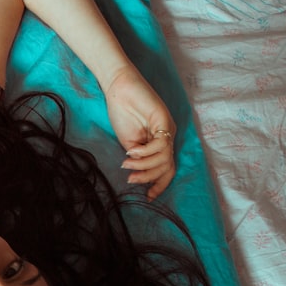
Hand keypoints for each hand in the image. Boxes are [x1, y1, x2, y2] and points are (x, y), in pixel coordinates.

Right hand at [103, 65, 176, 199]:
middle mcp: (167, 136)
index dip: (159, 184)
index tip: (146, 196)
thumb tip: (139, 175)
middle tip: (131, 179)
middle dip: (149, 178)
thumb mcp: (129, 142)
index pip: (167, 169)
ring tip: (127, 164)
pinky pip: (160, 145)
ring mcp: (168, 128)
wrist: (118, 88)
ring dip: (144, 166)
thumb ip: (137, 158)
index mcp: (160, 142)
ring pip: (164, 159)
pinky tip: (131, 151)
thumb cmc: (121, 112)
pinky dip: (145, 153)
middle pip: (167, 167)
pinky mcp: (164, 120)